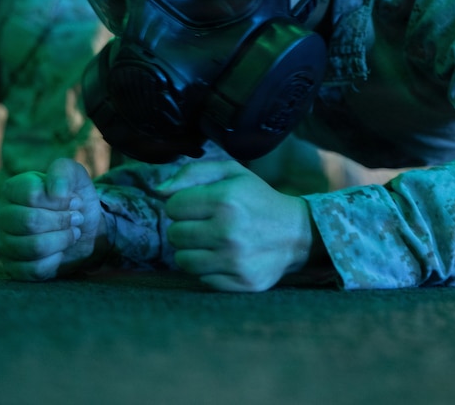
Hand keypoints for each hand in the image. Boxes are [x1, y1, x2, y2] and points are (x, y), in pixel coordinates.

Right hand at [0, 158, 105, 280]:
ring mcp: (4, 243)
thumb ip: (64, 171)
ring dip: (63, 240)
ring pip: (33, 247)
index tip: (74, 201)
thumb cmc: (74, 200)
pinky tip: (60, 252)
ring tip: (72, 233)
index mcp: (12, 190)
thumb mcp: (76, 176)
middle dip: (63, 221)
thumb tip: (55, 192)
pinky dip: (56, 261)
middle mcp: (1, 216)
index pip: (30, 195)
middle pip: (30, 222)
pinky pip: (34, 269)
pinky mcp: (13, 267)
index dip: (60, 200)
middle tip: (77, 219)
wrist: (83, 229)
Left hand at [158, 160, 314, 291]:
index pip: (173, 207)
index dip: (183, 205)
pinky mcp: (241, 281)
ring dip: (193, 251)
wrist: (296, 233)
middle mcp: (228, 231)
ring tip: (213, 242)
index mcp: (225, 199)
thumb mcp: (233, 173)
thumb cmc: (258, 200)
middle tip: (206, 225)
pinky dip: (209, 269)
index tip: (200, 207)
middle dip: (185, 229)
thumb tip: (158, 191)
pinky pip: (202, 279)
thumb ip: (192, 173)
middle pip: (174, 235)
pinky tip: (225, 257)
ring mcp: (235, 260)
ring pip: (183, 260)